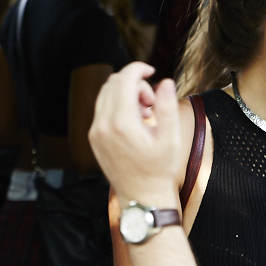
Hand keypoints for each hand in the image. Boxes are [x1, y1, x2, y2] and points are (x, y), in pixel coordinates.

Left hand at [88, 62, 181, 207]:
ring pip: (105, 93)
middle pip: (113, 82)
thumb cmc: (159, 170)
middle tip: (152, 103)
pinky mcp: (94, 138)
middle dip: (135, 83)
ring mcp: (95, 132)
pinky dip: (117, 105)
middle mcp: (103, 125)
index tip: (152, 71)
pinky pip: (102, 108)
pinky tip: (134, 121)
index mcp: (122, 123)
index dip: (139, 69)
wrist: (142, 197)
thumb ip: (167, 106)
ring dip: (125, 93)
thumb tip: (164, 82)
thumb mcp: (171, 138)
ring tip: (144, 113)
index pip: (124, 79)